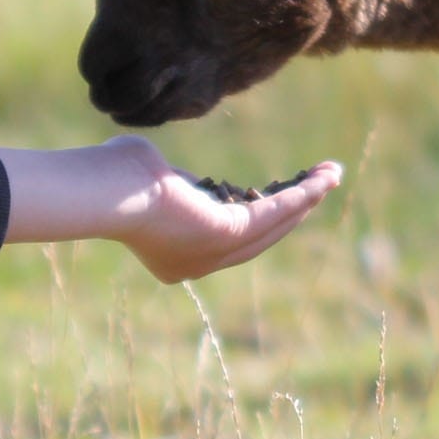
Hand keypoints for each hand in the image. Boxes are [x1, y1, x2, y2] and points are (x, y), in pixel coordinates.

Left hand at [0, 135, 343, 284]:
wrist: (106, 188)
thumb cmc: (114, 177)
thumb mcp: (150, 180)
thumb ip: (172, 183)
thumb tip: (172, 175)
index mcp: (177, 254)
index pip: (229, 235)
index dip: (261, 214)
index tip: (280, 193)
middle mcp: (199, 263)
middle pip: (259, 236)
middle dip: (294, 209)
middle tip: (318, 186)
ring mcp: (214, 254)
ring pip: (273, 224)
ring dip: (306, 198)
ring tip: (331, 175)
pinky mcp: (228, 233)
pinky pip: (274, 211)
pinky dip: (301, 194)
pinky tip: (322, 178)